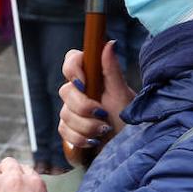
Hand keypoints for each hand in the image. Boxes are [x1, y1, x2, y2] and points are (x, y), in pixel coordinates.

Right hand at [58, 42, 134, 161]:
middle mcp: (81, 90)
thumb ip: (112, 70)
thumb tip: (110, 43)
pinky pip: (63, 130)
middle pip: (65, 91)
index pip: (72, 60)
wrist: (126, 147)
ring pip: (64, 113)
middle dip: (83, 107)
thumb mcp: (122, 95)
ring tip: (105, 130)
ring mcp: (73, 109)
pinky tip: (94, 141)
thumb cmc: (129, 120)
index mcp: (94, 76)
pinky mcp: (69, 128)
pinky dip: (80, 138)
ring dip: (86, 125)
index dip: (73, 68)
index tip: (84, 83)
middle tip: (103, 114)